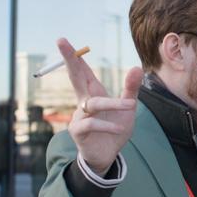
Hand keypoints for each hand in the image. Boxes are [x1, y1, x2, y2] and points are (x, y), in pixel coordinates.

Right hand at [58, 37, 142, 174]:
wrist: (108, 155)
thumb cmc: (114, 128)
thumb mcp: (127, 108)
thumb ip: (131, 89)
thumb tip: (136, 67)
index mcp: (93, 93)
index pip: (83, 71)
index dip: (74, 56)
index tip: (62, 40)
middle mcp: (84, 102)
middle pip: (75, 77)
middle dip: (69, 59)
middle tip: (60, 41)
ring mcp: (79, 116)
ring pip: (93, 103)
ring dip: (112, 103)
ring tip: (130, 106)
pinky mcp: (78, 131)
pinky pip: (91, 123)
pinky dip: (107, 124)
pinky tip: (119, 129)